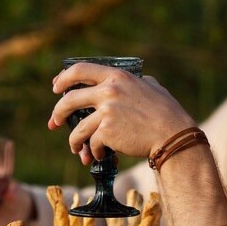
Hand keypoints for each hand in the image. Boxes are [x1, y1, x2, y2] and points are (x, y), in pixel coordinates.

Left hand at [49, 62, 194, 162]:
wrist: (172, 135)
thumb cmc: (167, 112)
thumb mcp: (151, 86)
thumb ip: (136, 82)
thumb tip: (130, 81)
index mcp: (117, 76)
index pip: (79, 70)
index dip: (63, 78)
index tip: (56, 86)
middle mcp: (108, 91)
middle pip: (69, 100)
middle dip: (58, 113)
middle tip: (54, 122)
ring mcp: (106, 112)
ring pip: (77, 129)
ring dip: (74, 141)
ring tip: (76, 148)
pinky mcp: (107, 132)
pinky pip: (92, 143)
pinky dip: (93, 151)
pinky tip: (98, 155)